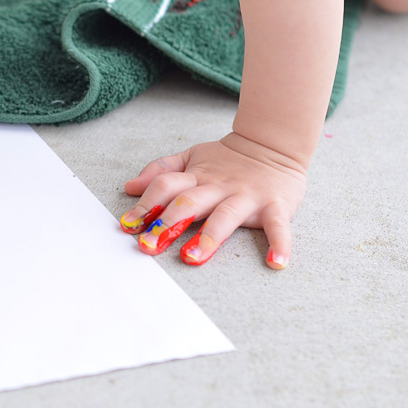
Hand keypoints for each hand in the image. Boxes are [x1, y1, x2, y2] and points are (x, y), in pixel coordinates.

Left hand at [119, 133, 307, 269]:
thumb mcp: (191, 158)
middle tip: (149, 245)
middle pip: (189, 202)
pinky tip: (275, 263)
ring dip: (208, 238)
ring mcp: (247, 197)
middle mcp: (218, 187)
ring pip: (225, 216)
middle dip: (167, 224)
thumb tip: (130, 187)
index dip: (145, 205)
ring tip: (191, 258)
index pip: (165, 186)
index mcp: (196, 176)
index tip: (127, 225)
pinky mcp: (276, 206)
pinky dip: (280, 244)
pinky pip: (278, 227)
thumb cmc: (227, 159)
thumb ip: (161, 171)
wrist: (272, 144)